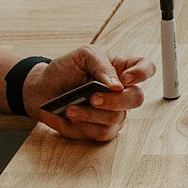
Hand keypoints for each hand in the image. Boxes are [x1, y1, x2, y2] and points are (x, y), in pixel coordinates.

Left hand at [26, 46, 151, 142]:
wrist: (41, 90)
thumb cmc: (64, 70)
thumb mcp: (82, 56)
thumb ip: (101, 65)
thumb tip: (117, 85)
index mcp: (121, 69)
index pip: (146, 68)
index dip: (142, 73)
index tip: (124, 78)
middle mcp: (122, 92)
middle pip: (137, 98)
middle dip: (115, 100)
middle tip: (93, 97)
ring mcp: (114, 112)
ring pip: (117, 117)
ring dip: (92, 114)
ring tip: (71, 108)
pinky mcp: (101, 129)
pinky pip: (103, 132)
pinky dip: (85, 125)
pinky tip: (72, 117)